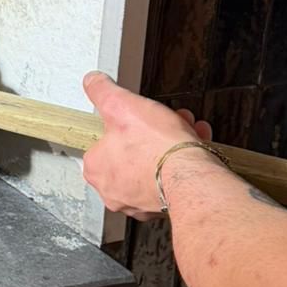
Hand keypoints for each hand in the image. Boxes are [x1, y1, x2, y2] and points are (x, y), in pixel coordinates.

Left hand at [81, 72, 212, 219]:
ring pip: (153, 163)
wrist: (191, 178)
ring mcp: (138, 200)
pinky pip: (170, 178)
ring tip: (186, 130)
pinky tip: (195, 147)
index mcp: (96, 168)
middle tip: (167, 120)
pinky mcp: (162, 204)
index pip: (103, 140)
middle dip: (154, 130)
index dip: (125, 121)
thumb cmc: (156, 148)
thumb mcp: (121, 105)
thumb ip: (102, 91)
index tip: (139, 115)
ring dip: (172, 143)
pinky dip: (182, 162)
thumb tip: (92, 82)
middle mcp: (113, 190)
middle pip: (132, 150)